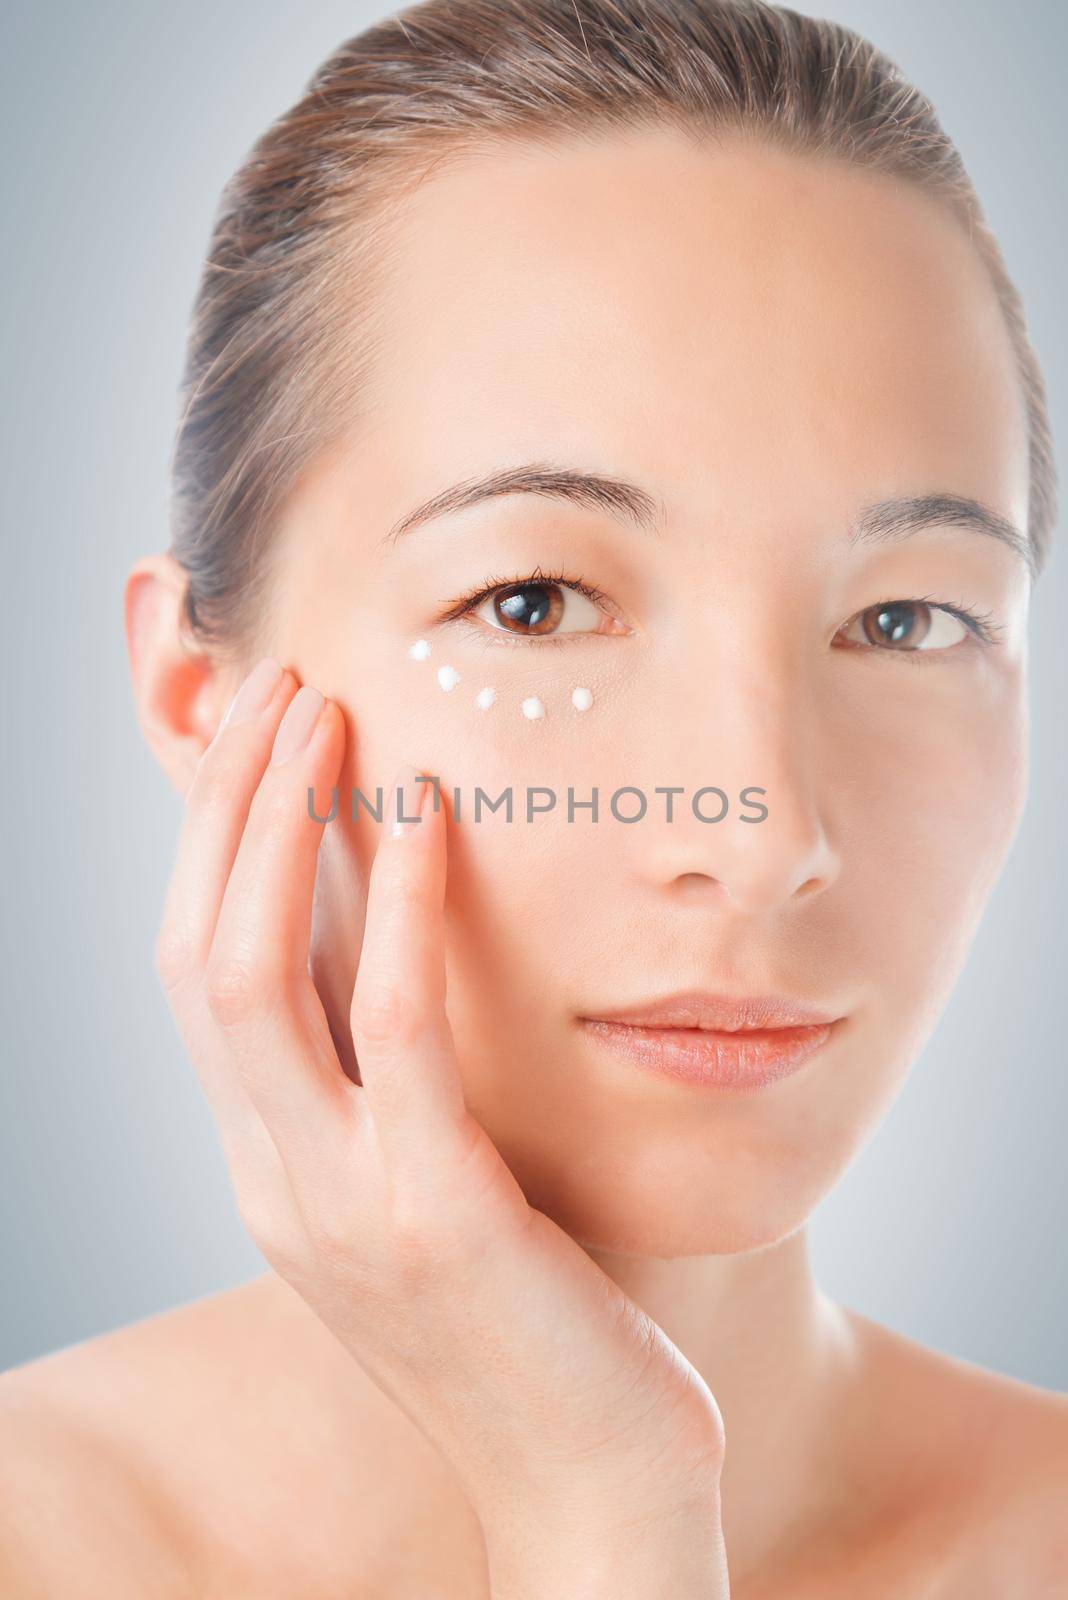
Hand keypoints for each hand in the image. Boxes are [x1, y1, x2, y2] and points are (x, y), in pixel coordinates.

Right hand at [154, 659, 729, 1592]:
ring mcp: (342, 1204)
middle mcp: (272, 1180)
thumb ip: (383, 1073)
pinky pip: (396, 1032)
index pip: (194, 971)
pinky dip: (401, 908)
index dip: (210, 841)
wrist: (592, 1487)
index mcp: (267, 1167)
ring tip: (324, 717)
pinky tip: (431, 819)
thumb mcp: (422, 1185)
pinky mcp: (438, 1215)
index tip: (256, 733)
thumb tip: (389, 929)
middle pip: (192, 955)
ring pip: (250, 981)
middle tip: (280, 686)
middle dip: (224, 808)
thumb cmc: (528, 1321)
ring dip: (279, 831)